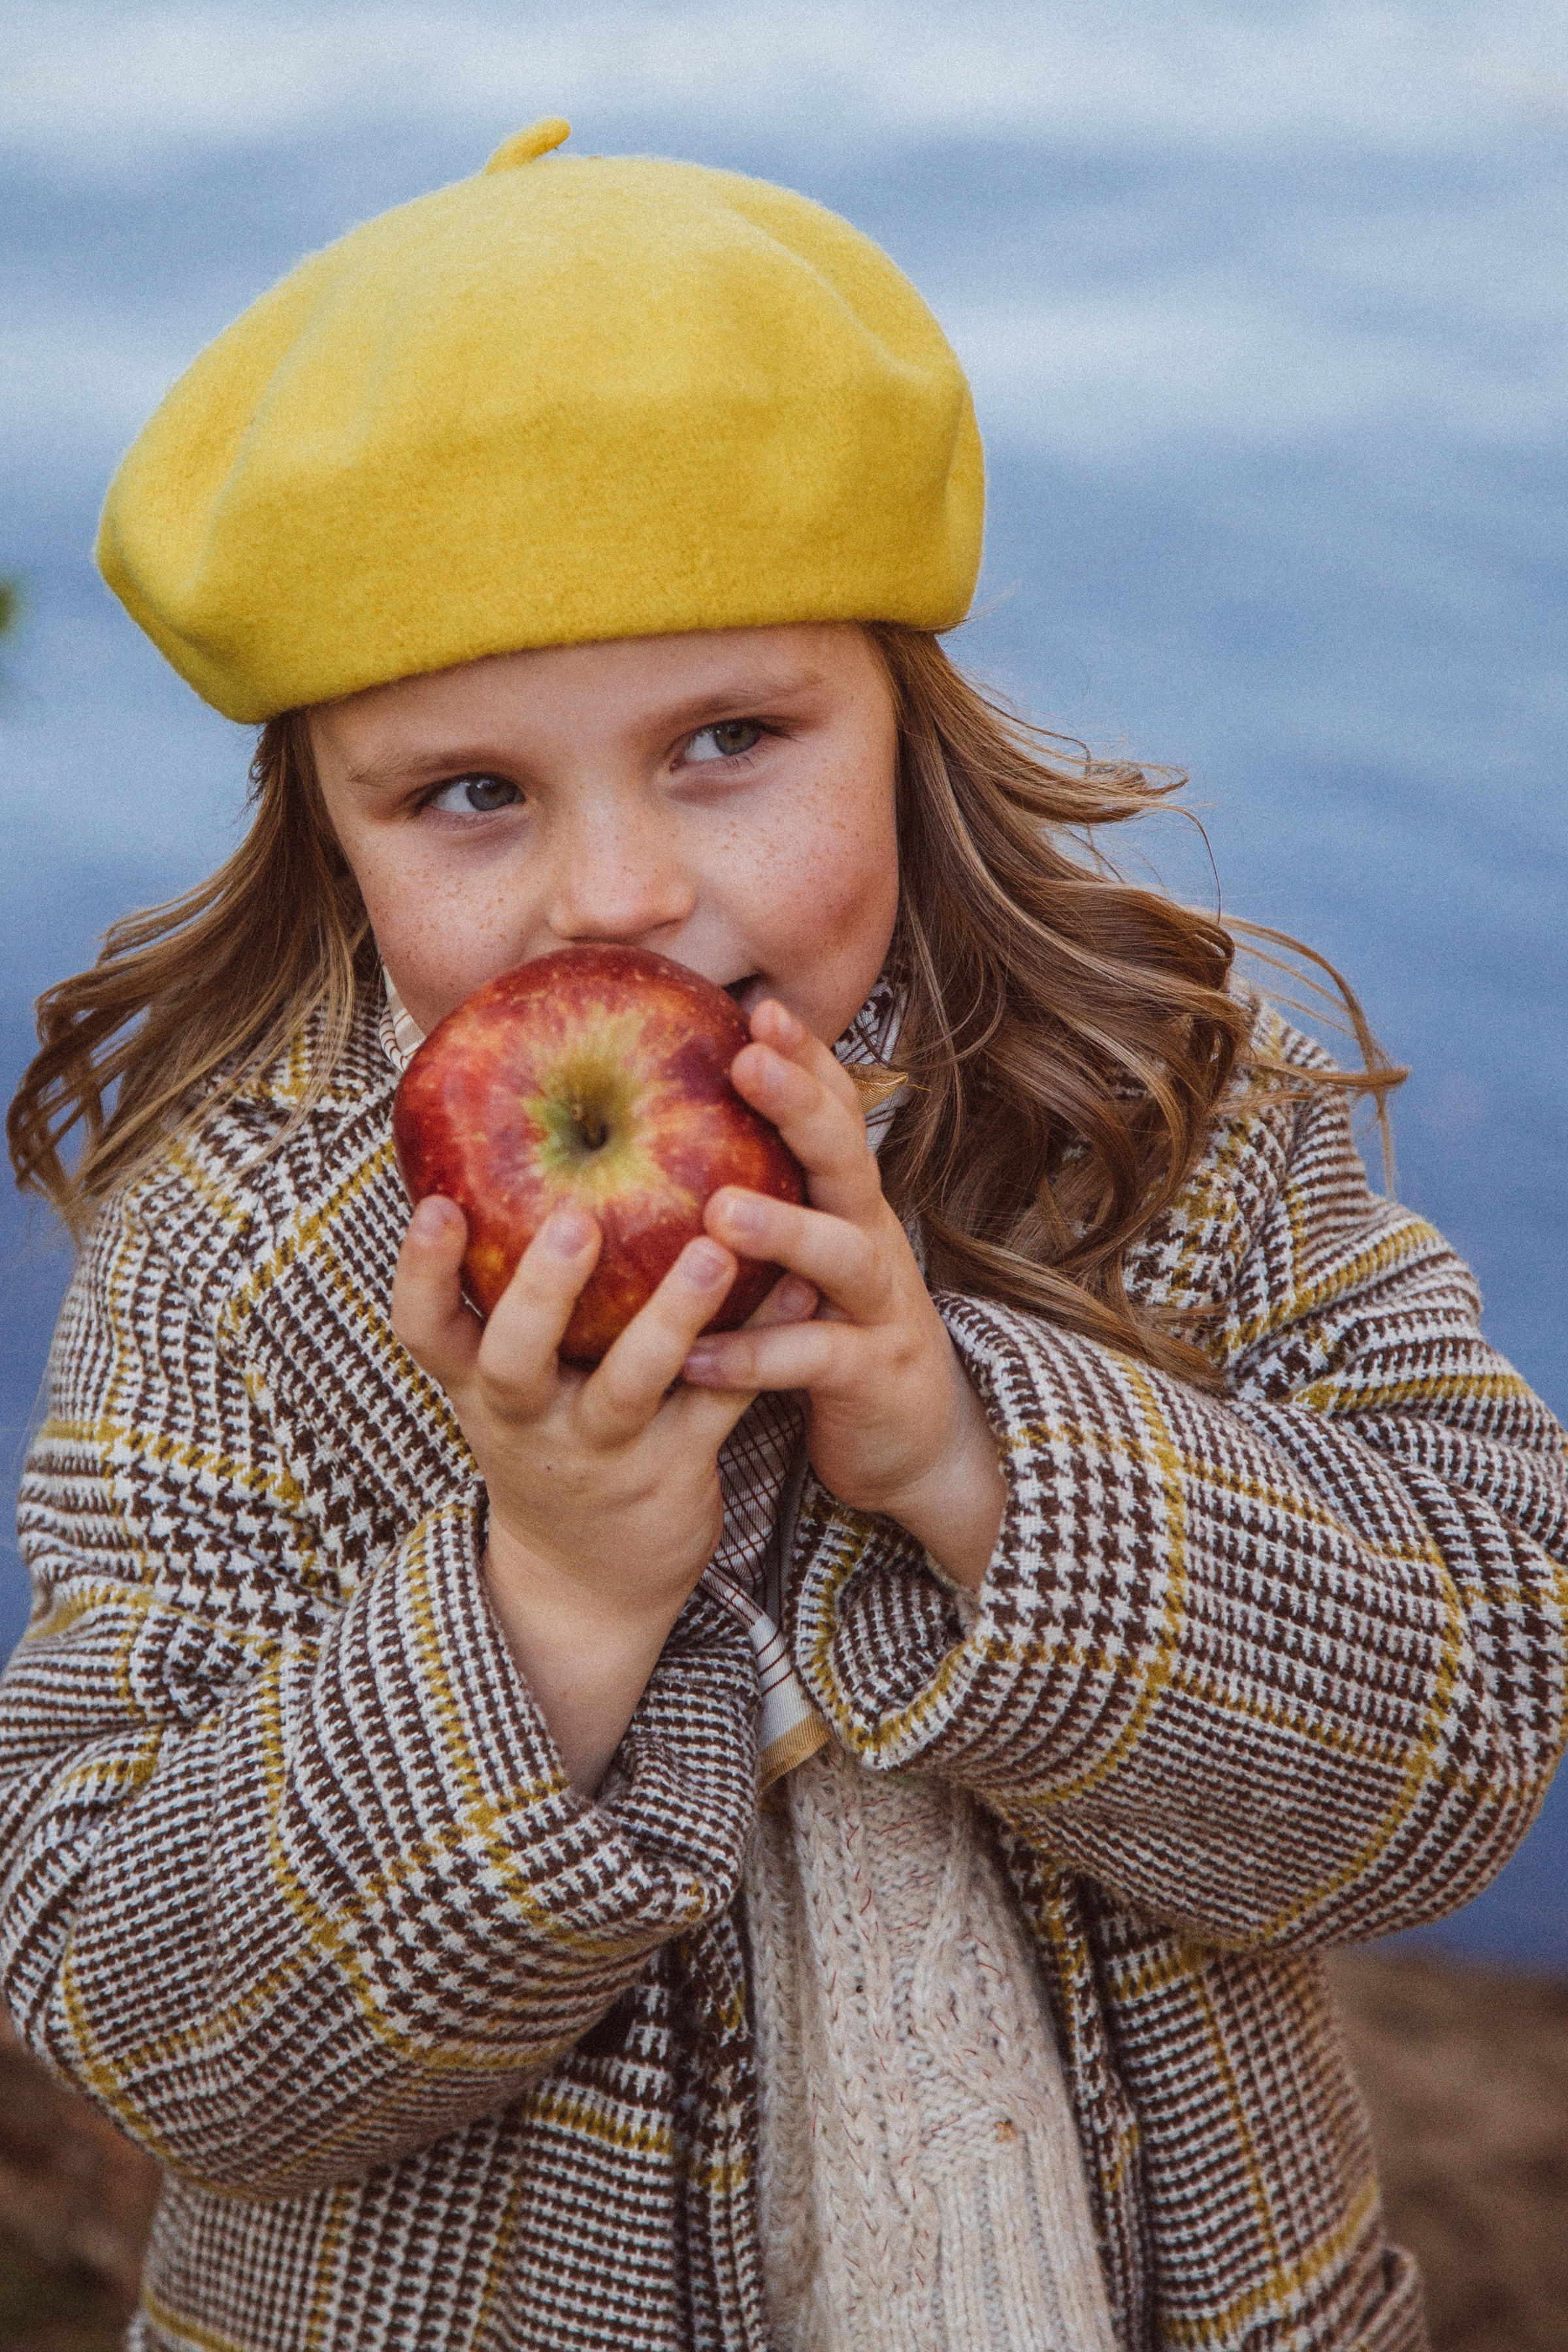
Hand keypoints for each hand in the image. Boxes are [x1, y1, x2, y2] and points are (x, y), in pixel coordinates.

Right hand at [392, 1196, 814, 1790]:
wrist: (587, 1584)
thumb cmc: (547, 1438)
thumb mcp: (506, 1383)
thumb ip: (503, 1294)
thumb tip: (496, 1157)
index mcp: (478, 1386)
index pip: (426, 1330)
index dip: (421, 1272)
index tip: (435, 1203)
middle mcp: (528, 1420)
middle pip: (516, 1358)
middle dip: (540, 1290)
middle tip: (572, 1219)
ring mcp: (601, 1451)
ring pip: (628, 1385)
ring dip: (668, 1317)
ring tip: (711, 1250)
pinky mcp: (673, 1471)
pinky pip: (720, 1401)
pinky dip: (759, 1344)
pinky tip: (799, 1288)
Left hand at [682, 1000, 1005, 1590]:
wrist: (913, 1442)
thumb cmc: (828, 1331)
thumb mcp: (800, 1254)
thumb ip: (749, 1190)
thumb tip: (652, 1121)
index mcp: (846, 1202)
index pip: (832, 1113)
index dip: (803, 1058)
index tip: (754, 1004)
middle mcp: (870, 1239)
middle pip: (847, 1157)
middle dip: (799, 1105)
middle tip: (745, 1059)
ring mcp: (879, 1307)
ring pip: (842, 1254)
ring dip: (784, 1227)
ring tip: (717, 1209)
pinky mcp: (872, 1377)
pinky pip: (813, 1362)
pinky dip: (755, 1356)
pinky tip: (697, 1353)